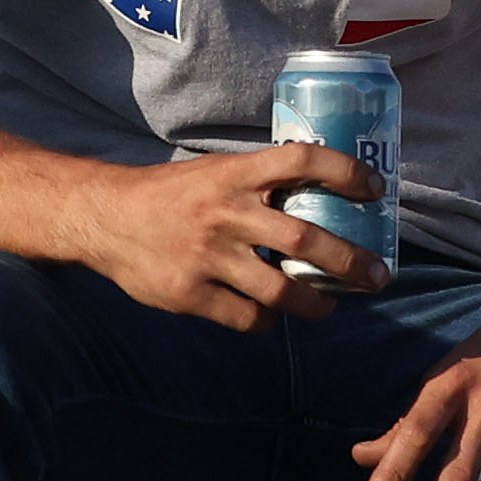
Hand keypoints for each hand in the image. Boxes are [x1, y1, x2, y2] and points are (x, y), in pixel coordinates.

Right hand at [57, 144, 385, 329]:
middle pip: (304, 236)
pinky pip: (245, 317)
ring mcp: (207, 256)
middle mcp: (225, 212)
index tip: (375, 190)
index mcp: (233, 174)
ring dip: (315, 304)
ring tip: (328, 307)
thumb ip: (255, 183)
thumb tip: (316, 194)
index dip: (344, 171)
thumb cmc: (167, 195)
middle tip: (376, 275)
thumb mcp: (212, 173)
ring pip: (281, 290)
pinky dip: (264, 321)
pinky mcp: (190, 293)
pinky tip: (268, 316)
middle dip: (349, 261)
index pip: (301, 160)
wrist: (103, 218)